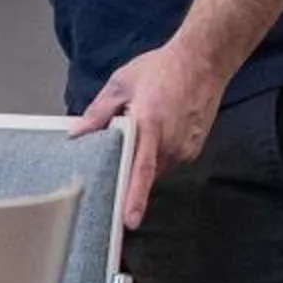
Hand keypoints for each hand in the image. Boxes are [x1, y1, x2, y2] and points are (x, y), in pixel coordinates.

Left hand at [74, 36, 231, 227]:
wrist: (204, 60)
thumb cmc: (162, 68)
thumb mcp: (122, 83)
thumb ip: (99, 112)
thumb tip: (78, 133)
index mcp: (148, 124)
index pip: (140, 170)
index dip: (135, 197)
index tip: (128, 221)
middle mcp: (170, 141)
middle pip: (143, 172)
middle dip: (128, 172)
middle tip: (120, 160)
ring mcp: (186, 147)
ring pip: (156, 168)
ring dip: (144, 159)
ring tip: (144, 130)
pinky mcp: (194, 148)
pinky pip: (169, 161)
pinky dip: (158, 153)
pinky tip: (157, 131)